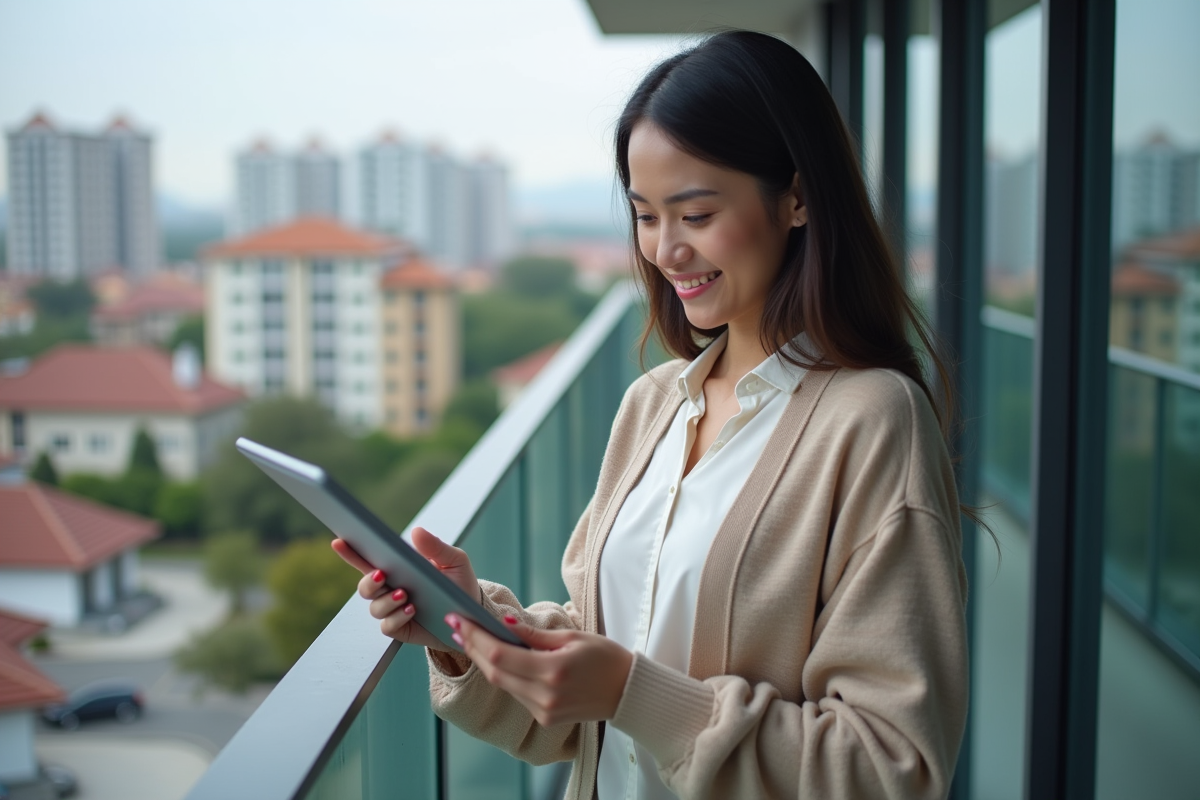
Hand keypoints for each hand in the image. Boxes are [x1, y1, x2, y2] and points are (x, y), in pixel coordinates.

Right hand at [331, 527, 479, 651]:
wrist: (472, 616)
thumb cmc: (459, 583)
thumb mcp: (454, 561)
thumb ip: (435, 547)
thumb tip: (415, 531)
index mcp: (398, 568)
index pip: (368, 560)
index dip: (350, 552)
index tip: (339, 541)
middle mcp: (390, 589)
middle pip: (364, 587)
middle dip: (368, 582)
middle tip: (381, 574)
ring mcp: (393, 611)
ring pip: (374, 607)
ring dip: (386, 601)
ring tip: (404, 595)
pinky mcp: (401, 629)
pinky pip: (387, 626)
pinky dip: (396, 618)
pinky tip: (411, 610)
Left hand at [446, 613, 633, 727]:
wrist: (628, 691)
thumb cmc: (606, 658)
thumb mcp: (573, 637)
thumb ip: (535, 634)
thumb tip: (504, 624)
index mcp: (553, 671)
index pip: (500, 655)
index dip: (475, 637)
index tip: (459, 619)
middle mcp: (545, 695)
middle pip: (495, 672)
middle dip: (472, 647)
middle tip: (456, 625)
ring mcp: (544, 711)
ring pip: (503, 684)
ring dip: (484, 661)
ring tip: (470, 638)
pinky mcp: (545, 718)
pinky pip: (516, 694)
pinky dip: (504, 674)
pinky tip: (496, 658)